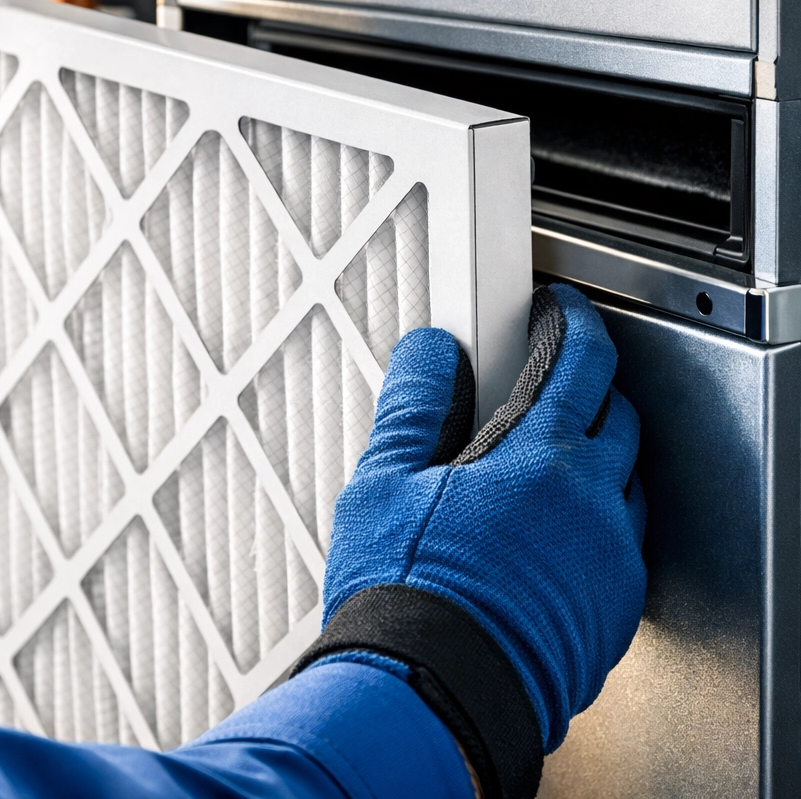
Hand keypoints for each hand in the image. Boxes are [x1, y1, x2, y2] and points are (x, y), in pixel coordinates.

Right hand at [294, 284, 646, 798]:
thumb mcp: (382, 485)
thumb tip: (430, 353)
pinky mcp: (613, 612)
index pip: (581, 362)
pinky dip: (599, 521)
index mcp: (538, 462)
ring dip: (597, 457)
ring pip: (628, 481)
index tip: (561, 310)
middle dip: (589, 386)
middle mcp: (590, 505)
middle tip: (548, 383)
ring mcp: (610, 561)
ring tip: (544, 465)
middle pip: (617, 414)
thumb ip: (414, 407)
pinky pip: (625, 544)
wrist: (433, 699)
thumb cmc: (406, 599)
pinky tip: (554, 535)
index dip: (574, 323)